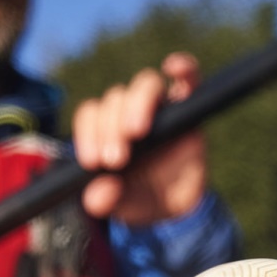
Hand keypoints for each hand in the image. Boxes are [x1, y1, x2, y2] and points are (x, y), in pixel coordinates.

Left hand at [72, 53, 207, 224]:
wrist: (177, 209)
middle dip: (111, 127)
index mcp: (107, 129)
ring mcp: (161, 108)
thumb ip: (106, 201)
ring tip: (137, 133)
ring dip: (137, 104)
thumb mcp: (121, 206)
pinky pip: (188, 79)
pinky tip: (174, 68)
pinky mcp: (189, 109)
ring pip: (145, 85)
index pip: (90, 114)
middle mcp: (131, 112)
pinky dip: (183, 67)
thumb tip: (96, 196)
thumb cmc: (142, 199)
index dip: (88, 133)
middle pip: (116, 97)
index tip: (92, 162)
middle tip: (116, 159)